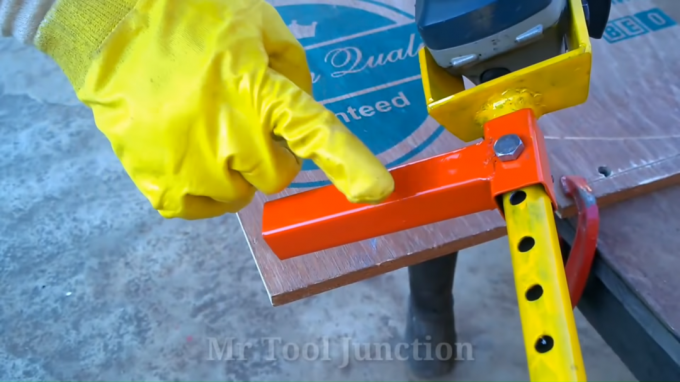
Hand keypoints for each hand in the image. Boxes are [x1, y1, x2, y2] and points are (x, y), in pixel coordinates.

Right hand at [35, 0, 394, 218]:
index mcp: (255, 88)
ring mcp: (188, 161)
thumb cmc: (190, 18)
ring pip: (238, 196)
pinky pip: (198, 208)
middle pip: (276, 175)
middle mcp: (226, 132)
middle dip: (271, 154)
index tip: (377, 190)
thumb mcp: (256, 24)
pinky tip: (192, 157)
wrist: (110, 24)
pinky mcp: (154, 180)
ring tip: (211, 134)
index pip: (313, 132)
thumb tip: (302, 109)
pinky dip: (204, 190)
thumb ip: (292, 68)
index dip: (350, 162)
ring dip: (236, 172)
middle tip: (244, 121)